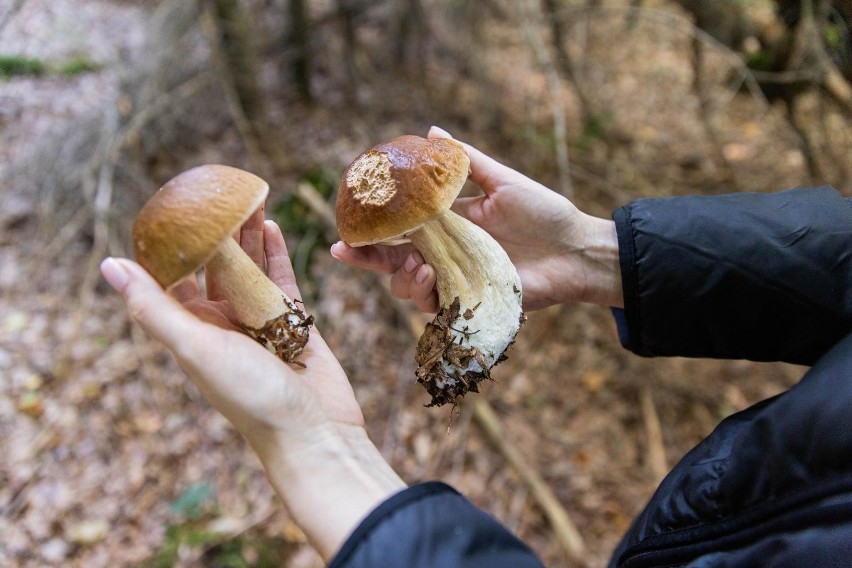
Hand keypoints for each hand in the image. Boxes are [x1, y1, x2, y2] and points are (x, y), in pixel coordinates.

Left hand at [101, 212, 403, 560]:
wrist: (314, 432)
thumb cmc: (252, 398)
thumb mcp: (196, 349)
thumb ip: (154, 307)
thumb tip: (109, 264)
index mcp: (193, 330)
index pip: (171, 278)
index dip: (168, 244)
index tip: (169, 207)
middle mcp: (222, 324)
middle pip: (214, 266)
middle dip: (214, 231)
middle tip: (217, 192)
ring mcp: (259, 321)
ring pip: (249, 268)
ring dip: (246, 235)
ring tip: (246, 197)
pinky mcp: (294, 322)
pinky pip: (282, 279)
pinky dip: (276, 253)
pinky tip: (271, 225)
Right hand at [331, 126, 622, 311]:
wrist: (577, 250)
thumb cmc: (545, 214)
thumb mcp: (504, 182)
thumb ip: (467, 161)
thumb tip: (430, 130)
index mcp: (448, 224)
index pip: (400, 226)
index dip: (371, 226)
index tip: (345, 222)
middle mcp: (445, 253)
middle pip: (393, 259)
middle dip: (365, 258)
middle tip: (345, 250)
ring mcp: (455, 280)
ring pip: (407, 286)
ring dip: (402, 277)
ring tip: (421, 265)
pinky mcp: (470, 303)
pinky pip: (434, 307)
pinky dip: (425, 295)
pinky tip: (433, 278)